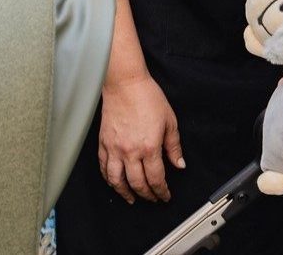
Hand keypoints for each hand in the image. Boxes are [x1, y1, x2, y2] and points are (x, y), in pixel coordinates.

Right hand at [98, 75, 184, 203]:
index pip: (156, 178)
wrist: (125, 83)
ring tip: (131, 198)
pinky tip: (114, 181)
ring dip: (124, 192)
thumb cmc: (147, 97)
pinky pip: (103, 166)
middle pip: (137, 183)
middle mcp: (130, 151)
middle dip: (146, 195)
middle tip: (152, 198)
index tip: (165, 195)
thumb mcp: (169, 121)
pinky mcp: (103, 142)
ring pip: (116, 180)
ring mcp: (114, 148)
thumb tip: (179, 164)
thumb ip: (174, 146)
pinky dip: (108, 178)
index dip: (162, 191)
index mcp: (149, 147)